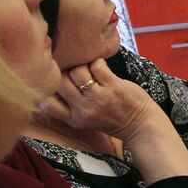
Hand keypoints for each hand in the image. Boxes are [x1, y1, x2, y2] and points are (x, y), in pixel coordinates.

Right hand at [43, 58, 160, 141]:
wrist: (140, 125)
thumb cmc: (111, 119)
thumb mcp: (84, 121)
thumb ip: (68, 107)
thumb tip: (51, 85)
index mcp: (74, 119)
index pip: (48, 103)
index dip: (50, 89)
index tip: (58, 83)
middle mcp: (84, 109)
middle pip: (61, 81)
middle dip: (67, 73)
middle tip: (77, 73)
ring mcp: (99, 97)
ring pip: (77, 71)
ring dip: (83, 66)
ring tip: (90, 70)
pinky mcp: (114, 86)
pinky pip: (97, 65)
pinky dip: (98, 62)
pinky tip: (102, 67)